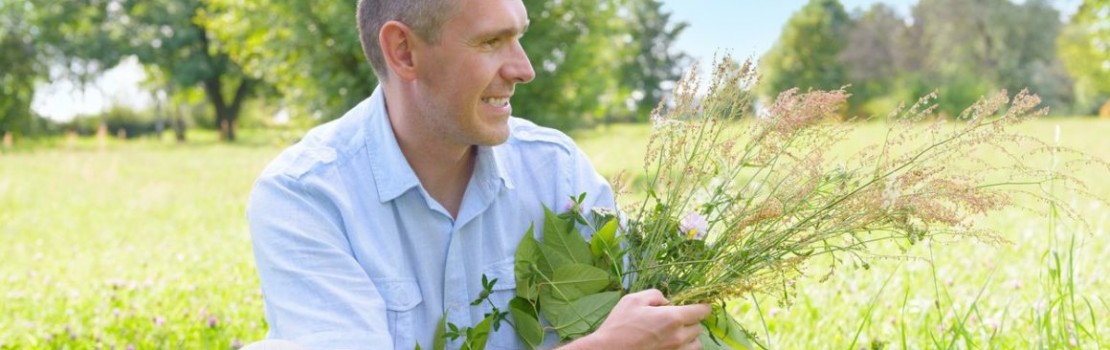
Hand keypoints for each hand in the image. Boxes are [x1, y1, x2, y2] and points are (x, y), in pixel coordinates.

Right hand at [564, 289, 710, 349]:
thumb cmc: (619, 325)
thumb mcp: (633, 300)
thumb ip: (655, 295)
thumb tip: (667, 302)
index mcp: (672, 318)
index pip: (701, 311)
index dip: (702, 306)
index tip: (700, 305)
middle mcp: (678, 337)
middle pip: (699, 328)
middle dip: (692, 321)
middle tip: (678, 318)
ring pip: (696, 344)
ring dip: (690, 337)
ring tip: (677, 333)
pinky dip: (684, 348)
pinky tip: (671, 343)